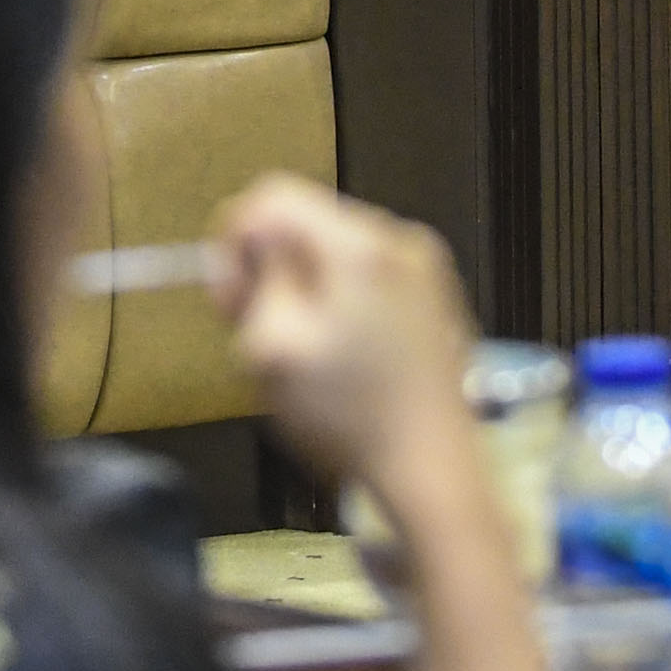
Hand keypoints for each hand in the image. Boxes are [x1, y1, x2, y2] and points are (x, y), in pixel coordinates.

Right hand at [209, 172, 481, 501]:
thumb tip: (256, 242)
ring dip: (305, 285)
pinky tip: (343, 354)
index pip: (272, 195)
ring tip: (302, 347)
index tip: (231, 299)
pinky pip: (369, 276)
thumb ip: (259, 277)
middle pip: (306, 220)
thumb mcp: (274, 346)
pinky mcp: (438, 301)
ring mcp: (427, 271)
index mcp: (359, 244)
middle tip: (257, 326)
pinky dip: (343, 300)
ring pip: (335, 249)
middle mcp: (400, 240)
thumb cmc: (347, 415)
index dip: (235, 239)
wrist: (434, 476)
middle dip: (271, 265)